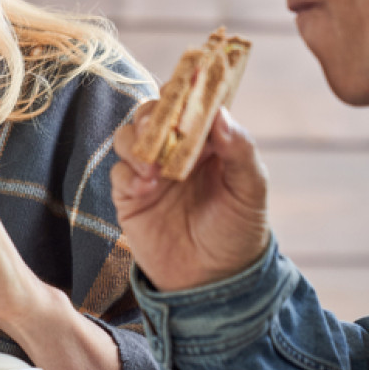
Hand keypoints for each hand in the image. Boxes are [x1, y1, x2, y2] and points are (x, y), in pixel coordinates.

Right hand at [111, 104, 270, 291]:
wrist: (213, 281)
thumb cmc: (238, 232)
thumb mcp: (250, 191)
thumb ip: (240, 150)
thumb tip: (220, 114)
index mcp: (207, 141)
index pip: (190, 104)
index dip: (184, 91)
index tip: (183, 88)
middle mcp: (175, 150)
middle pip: (151, 114)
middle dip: (152, 115)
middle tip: (159, 130)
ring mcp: (150, 172)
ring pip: (128, 137)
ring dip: (137, 144)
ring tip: (153, 169)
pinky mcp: (129, 196)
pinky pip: (118, 172)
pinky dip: (128, 174)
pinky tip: (146, 189)